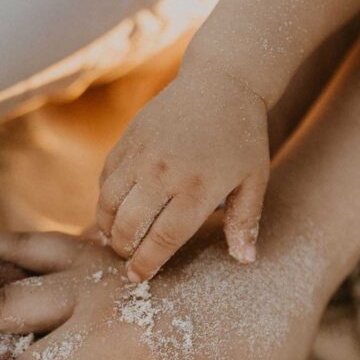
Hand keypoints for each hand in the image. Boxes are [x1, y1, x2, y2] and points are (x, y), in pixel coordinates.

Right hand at [96, 62, 269, 281]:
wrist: (222, 82)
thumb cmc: (243, 137)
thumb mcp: (254, 180)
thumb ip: (245, 222)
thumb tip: (245, 261)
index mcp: (198, 190)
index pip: (162, 239)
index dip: (146, 264)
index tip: (138, 278)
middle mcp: (165, 173)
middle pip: (129, 226)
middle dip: (124, 250)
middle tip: (128, 258)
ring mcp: (143, 154)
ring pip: (109, 203)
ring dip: (108, 227)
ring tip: (117, 237)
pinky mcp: (129, 138)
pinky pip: (105, 177)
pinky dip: (105, 199)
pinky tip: (115, 209)